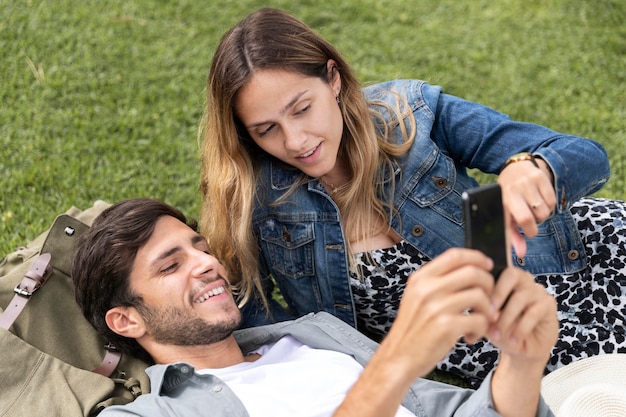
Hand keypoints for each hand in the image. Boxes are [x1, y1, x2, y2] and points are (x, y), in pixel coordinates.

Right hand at [380, 248, 496, 377]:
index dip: (476, 257)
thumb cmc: (413, 329)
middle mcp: (427, 289)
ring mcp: (436, 307)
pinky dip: (481, 329)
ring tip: (479, 321)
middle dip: (488, 284)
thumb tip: (469, 269)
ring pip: (479, 296)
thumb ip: (437, 282)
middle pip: (472, 272)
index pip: (455, 255)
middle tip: (488, 299)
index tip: (487, 265)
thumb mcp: (416, 297)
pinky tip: (470, 335)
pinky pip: (479, 320)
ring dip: (487, 310)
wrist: (399, 356)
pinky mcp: (446, 326)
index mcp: (421, 278)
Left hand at [487, 267, 557, 416]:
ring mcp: (537, 290)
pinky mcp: (548, 304)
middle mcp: (522, 280)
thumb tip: (475, 304)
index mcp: (504, 278)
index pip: (495, 269)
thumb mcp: (485, 320)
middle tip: (489, 316)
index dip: (486, 284)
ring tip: (497, 334)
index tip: (476, 304)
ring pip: (520, 297)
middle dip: (498, 296)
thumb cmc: (501, 331)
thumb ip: (481, 308)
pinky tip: (513, 340)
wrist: (521, 350)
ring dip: (506, 318)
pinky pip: (533, 313)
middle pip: (512, 275)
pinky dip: (521, 329)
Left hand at [498, 158, 555, 256]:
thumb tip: (521, 254)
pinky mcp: (540, 177)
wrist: (516, 168)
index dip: (527, 231)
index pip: (518, 222)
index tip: (529, 232)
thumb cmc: (509, 197)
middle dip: (534, 225)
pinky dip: (549, 206)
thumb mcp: (507, 214)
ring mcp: (527, 182)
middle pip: (531, 218)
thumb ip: (513, 235)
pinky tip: (540, 200)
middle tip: (530, 220)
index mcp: (502, 201)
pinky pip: (552, 202)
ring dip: (542, 215)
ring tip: (533, 208)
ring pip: (544, 212)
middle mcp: (513, 190)